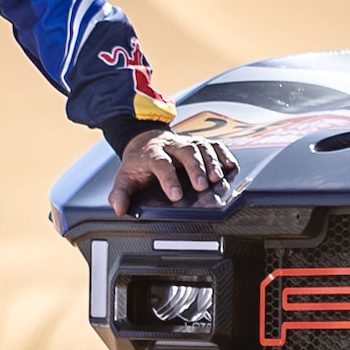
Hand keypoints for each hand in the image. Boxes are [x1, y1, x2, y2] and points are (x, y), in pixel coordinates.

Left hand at [111, 126, 239, 212]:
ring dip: (211, 162)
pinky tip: (230, 166)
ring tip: (217, 178)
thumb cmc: (139, 163)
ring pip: (201, 147)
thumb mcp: (125, 177)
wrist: (144, 139)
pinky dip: (224, 154)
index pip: (161, 163)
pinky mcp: (199, 143)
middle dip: (195, 168)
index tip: (176, 195)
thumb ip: (120, 194)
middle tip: (202, 186)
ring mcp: (186, 142)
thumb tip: (119, 209)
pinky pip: (214, 144)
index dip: (169, 178)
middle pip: (185, 152)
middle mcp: (171, 146)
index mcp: (151, 154)